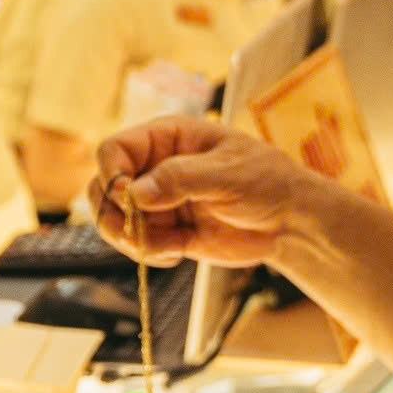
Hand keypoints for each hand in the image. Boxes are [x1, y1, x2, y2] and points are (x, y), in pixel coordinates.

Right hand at [92, 117, 320, 266]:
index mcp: (166, 139)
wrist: (290, 220)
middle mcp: (154, 168)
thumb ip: (179, 179)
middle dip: (112, 214)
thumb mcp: (227, 173)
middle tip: (137, 232)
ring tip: (163, 247)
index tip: (127, 198)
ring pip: (113, 220)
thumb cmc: (266, 180)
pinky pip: (137, 245)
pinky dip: (148, 253)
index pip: (113, 150)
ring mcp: (158, 202)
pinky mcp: (166, 232)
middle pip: (102, 187)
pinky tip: (177, 252)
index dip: (111, 174)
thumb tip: (134, 192)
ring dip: (129, 239)